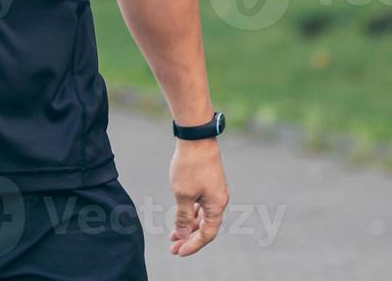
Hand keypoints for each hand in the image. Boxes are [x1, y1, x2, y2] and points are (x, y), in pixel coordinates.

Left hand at [168, 138, 227, 255]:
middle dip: (188, 238)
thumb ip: (182, 216)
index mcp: (217, 206)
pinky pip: (200, 205)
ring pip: (201, 216)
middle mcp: (219, 200)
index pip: (207, 234)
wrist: (196, 138)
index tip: (178, 252)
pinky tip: (178, 216)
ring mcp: (214, 191)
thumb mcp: (182, 194)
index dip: (193, 245)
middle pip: (205, 227)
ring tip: (172, 235)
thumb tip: (182, 234)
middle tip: (172, 248)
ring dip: (187, 226)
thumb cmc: (189, 166)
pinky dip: (190, 213)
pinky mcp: (208, 183)